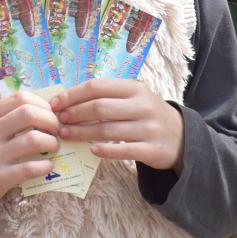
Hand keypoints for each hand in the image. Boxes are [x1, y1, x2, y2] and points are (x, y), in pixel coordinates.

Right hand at [0, 91, 60, 213]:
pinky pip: (29, 168)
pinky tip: (47, 165)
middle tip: (56, 130)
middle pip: (29, 114)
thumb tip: (45, 109)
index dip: (42, 104)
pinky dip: (45, 165)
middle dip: (50, 120)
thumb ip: (9, 117)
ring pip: (33, 140)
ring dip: (51, 142)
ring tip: (53, 147)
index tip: (50, 114)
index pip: (20, 98)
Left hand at [49, 78, 184, 172]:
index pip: (97, 87)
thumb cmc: (146, 114)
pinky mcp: (152, 149)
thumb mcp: (134, 97)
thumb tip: (68, 100)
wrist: (181, 137)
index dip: (73, 95)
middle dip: (74, 114)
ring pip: (108, 130)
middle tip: (58, 121)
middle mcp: (143, 105)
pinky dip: (105, 150)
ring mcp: (149, 128)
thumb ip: (108, 96)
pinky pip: (123, 150)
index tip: (55, 104)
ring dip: (82, 133)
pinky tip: (91, 149)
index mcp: (134, 88)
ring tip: (66, 135)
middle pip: (100, 108)